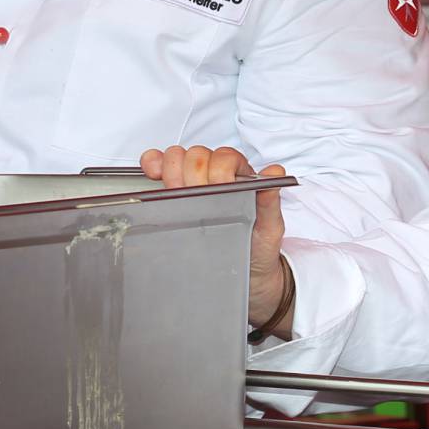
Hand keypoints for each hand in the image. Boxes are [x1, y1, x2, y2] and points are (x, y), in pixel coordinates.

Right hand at [140, 144, 289, 329]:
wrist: (247, 274)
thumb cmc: (258, 248)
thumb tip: (274, 173)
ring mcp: (194, 180)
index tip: (218, 190)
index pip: (224, 157)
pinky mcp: (175, 189)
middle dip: (193, 175)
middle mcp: (216, 173)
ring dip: (172, 171)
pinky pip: (160, 165)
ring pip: (177, 156)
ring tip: (176, 192)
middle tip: (196, 198)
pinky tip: (154, 174)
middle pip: (197, 154)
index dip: (218, 170)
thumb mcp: (269, 228)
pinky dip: (154, 164)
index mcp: (241, 176)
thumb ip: (271, 201)